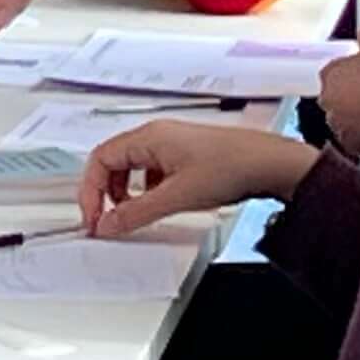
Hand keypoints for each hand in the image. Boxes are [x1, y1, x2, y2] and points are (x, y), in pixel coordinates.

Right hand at [80, 121, 319, 237]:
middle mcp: (157, 136)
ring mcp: (171, 144)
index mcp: (149, 138)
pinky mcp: (185, 156)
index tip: (93, 217)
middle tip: (106, 219)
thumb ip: (137, 213)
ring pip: (132, 167)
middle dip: (105, 192)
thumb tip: (108, 223)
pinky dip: (146, 190)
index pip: (101, 159)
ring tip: (131, 214)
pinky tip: (156, 204)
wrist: (269, 164)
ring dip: (125, 192)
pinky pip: (152, 171)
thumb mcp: (176, 197)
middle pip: (113, 162)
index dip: (91, 190)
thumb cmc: (231, 166)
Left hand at [316, 32, 359, 154]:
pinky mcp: (349, 141)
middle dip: (347, 100)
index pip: (330, 75)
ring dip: (354, 119)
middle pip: (333, 100)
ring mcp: (336, 121)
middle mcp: (327, 98)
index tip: (359, 79)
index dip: (347, 78)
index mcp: (329, 74)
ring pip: (342, 121)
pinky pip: (353, 140)